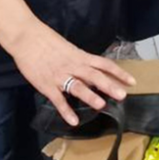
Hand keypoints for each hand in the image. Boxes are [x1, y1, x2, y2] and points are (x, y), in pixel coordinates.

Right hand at [9, 22, 135, 125]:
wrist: (26, 37)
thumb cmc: (46, 41)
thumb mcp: (68, 48)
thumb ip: (79, 60)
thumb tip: (92, 69)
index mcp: (79, 56)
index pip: (103, 64)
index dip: (118, 72)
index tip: (131, 81)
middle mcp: (73, 66)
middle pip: (94, 76)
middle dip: (109, 85)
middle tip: (122, 95)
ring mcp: (60, 76)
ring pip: (77, 86)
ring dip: (89, 96)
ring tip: (101, 105)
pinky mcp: (46, 85)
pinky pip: (58, 100)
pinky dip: (65, 111)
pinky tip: (73, 121)